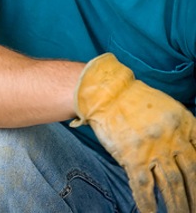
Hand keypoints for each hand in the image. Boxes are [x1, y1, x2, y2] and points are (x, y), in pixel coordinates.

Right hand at [70, 53, 195, 212]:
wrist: (107, 93)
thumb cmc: (136, 100)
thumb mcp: (168, 109)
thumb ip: (182, 130)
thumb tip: (189, 155)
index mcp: (183, 123)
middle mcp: (171, 138)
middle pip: (191, 174)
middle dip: (195, 196)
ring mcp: (153, 149)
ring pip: (172, 185)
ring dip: (178, 205)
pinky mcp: (133, 157)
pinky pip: (144, 188)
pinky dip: (149, 205)